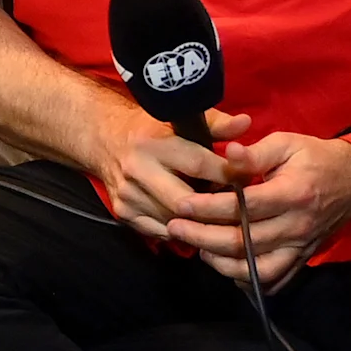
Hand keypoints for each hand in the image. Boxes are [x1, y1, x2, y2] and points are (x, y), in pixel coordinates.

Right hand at [83, 98, 239, 242]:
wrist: (103, 140)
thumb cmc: (151, 129)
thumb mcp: (180, 119)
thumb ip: (216, 124)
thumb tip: (245, 123)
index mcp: (154, 143)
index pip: (199, 165)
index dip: (228, 174)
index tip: (246, 178)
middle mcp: (137, 169)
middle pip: (186, 201)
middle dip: (214, 206)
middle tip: (235, 205)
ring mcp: (128, 194)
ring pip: (175, 221)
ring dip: (199, 220)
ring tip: (215, 210)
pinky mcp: (123, 212)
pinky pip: (161, 231)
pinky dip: (181, 228)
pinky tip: (191, 218)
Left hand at [170, 128, 350, 290]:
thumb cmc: (315, 157)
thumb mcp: (286, 144)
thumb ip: (254, 154)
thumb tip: (227, 153)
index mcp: (293, 194)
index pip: (245, 208)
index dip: (210, 208)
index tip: (182, 205)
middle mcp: (297, 225)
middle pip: (246, 241)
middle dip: (204, 237)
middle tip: (175, 228)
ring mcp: (301, 245)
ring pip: (258, 268)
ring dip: (223, 263)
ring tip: (199, 249)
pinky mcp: (302, 257)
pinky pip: (275, 279)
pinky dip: (249, 280)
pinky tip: (226, 268)